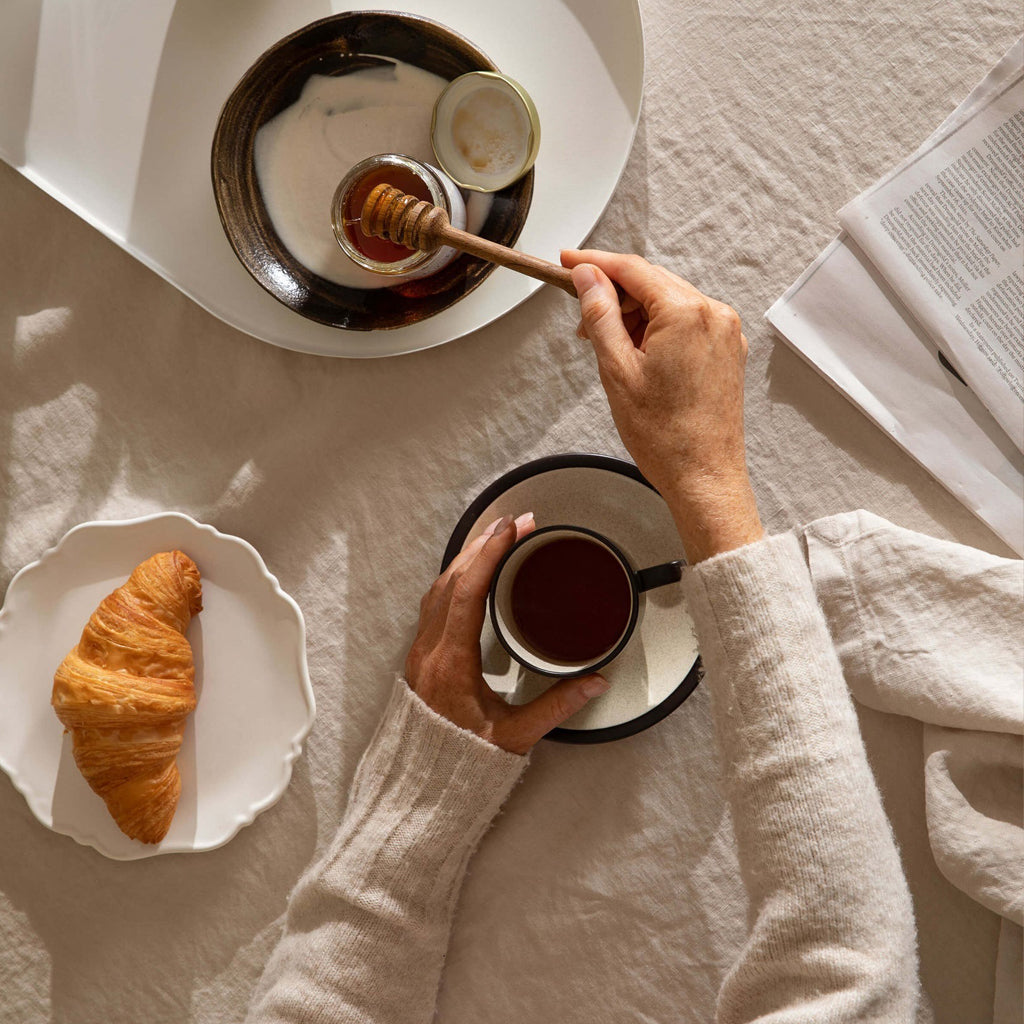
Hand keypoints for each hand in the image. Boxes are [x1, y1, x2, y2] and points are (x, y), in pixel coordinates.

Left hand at [405, 514, 610, 754]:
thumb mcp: (515, 737)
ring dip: (467, 557)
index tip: (512, 528)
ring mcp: (421, 652)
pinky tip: (471, 572)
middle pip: (452, 579)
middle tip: (516, 521)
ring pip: (438, 588)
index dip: (490, 554)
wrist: (418, 788)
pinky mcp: (421, 657)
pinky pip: (434, 603)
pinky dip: (455, 578)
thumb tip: (596, 681)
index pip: (468, 591)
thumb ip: (557, 706)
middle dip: (484, 544)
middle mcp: (430, 650)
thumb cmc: (460, 765)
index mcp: (451, 663)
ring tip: (497, 536)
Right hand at [561, 249, 763, 562]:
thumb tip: (588, 278)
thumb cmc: (665, 437)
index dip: (594, 263)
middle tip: (581, 321)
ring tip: (609, 350)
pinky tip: (637, 356)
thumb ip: (600, 315)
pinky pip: (686, 323)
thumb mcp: (617, 370)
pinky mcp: (726, 351)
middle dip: (613, 296)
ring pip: (668, 303)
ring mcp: (725, 332)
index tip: (568, 262)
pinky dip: (657, 330)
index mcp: (687, 313)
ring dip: (634, 316)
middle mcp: (713, 314)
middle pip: (651, 283)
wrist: (704, 477)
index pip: (632, 270)